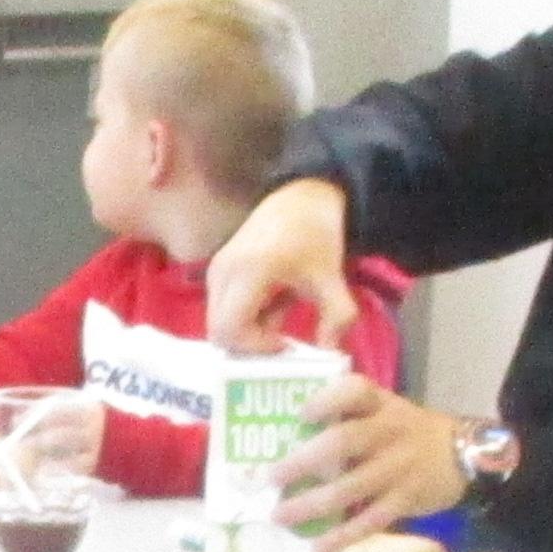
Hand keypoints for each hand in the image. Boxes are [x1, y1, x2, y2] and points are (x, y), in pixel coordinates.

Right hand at [205, 173, 352, 351]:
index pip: (228, 329)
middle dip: (248, 347)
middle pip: (218, 331)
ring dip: (246, 333)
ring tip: (279, 326)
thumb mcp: (332, 279)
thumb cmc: (317, 235)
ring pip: (218, 322)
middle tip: (279, 346)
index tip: (285, 343)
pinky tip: (273, 308)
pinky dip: (244, 318)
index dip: (254, 348)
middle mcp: (222, 272)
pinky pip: (222, 308)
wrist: (302, 197)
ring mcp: (216, 270)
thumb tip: (331, 354)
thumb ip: (337, 319)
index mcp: (248, 272)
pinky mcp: (217, 271)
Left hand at [270, 379, 470, 541]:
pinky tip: (318, 547)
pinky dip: (343, 536)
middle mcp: (389, 432)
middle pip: (344, 441)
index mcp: (381, 405)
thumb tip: (290, 434)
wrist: (464, 455)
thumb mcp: (386, 411)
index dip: (328, 400)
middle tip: (273, 477)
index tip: (301, 414)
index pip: (356, 391)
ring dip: (312, 503)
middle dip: (305, 460)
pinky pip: (370, 520)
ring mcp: (398, 468)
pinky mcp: (405, 500)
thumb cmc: (408, 432)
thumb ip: (349, 416)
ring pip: (351, 487)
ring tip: (281, 515)